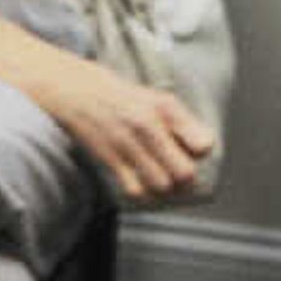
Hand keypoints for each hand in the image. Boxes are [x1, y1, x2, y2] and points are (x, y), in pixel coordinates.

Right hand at [31, 53, 216, 201]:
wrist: (73, 89)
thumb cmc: (118, 95)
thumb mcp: (155, 98)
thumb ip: (182, 122)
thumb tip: (206, 147)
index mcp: (164, 107)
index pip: (202, 144)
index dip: (201, 152)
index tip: (194, 151)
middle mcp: (147, 124)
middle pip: (184, 172)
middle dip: (185, 176)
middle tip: (179, 171)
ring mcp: (127, 143)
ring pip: (161, 184)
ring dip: (164, 186)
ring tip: (160, 177)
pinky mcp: (108, 157)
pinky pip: (135, 188)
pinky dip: (141, 190)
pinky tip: (140, 180)